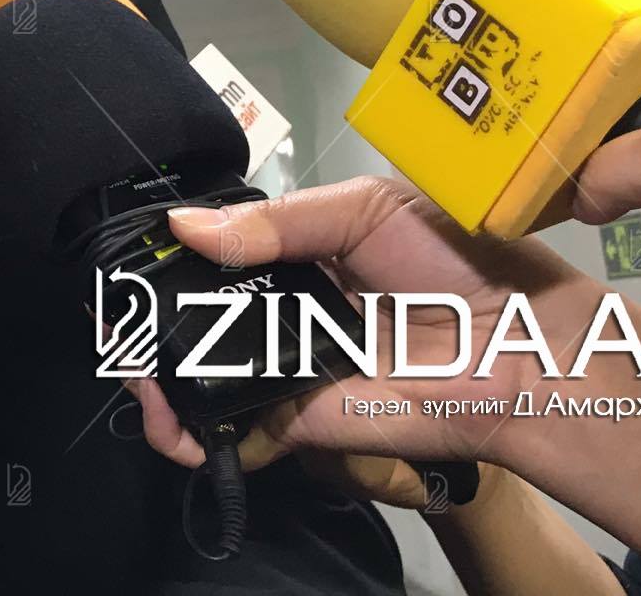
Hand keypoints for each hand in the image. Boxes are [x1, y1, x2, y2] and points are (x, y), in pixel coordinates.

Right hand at [127, 176, 602, 474]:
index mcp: (295, 251)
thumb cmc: (462, 262)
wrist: (527, 349)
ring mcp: (289, 367)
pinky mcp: (303, 420)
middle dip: (143, 322)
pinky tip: (171, 421)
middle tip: (113, 324)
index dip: (166, 258)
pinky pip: (237, 427)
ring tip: (135, 377)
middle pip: (193, 317)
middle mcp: (284, 310)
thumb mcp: (364, 210)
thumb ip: (276, 221)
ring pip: (200, 374)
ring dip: (154, 378)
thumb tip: (185, 225)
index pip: (213, 252)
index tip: (124, 264)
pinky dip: (196, 431)